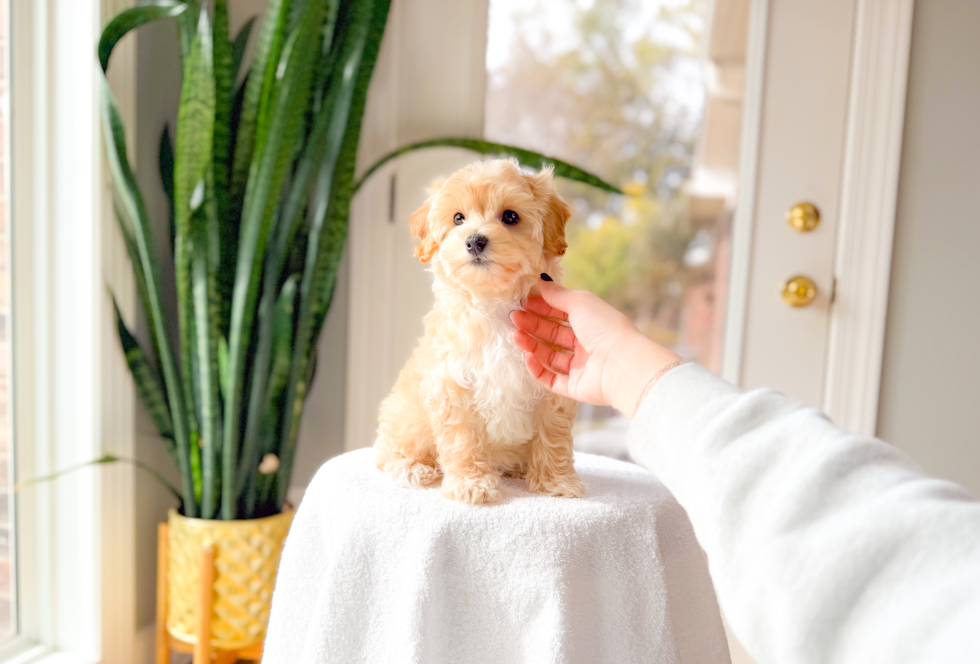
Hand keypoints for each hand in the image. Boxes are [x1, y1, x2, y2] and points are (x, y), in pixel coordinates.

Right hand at [510, 275, 681, 417]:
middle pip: (553, 334)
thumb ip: (558, 294)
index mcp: (591, 322)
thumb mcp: (580, 302)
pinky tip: (526, 355)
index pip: (561, 313)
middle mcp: (587, 344)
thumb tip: (541, 281)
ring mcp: (581, 367)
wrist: (622, 365)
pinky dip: (537, 368)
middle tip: (514, 318)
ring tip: (515, 335)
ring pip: (549, 356)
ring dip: (531, 344)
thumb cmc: (605, 327)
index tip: (522, 302)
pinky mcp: (575, 387)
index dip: (541, 307)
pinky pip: (551, 378)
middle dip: (532, 325)